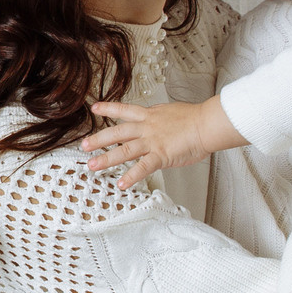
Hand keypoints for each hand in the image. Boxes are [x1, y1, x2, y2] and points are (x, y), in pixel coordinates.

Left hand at [82, 95, 246, 189]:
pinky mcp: (161, 155)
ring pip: (124, 150)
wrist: (207, 124)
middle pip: (117, 132)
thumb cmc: (196, 119)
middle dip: (99, 139)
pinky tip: (121, 184)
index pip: (124, 110)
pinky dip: (131, 176)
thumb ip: (161, 119)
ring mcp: (152, 141)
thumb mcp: (172, 112)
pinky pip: (143, 167)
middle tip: (84, 145)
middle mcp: (147, 127)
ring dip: (107, 159)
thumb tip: (158, 121)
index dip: (108, 109)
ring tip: (92, 166)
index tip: (95, 108)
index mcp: (150, 115)